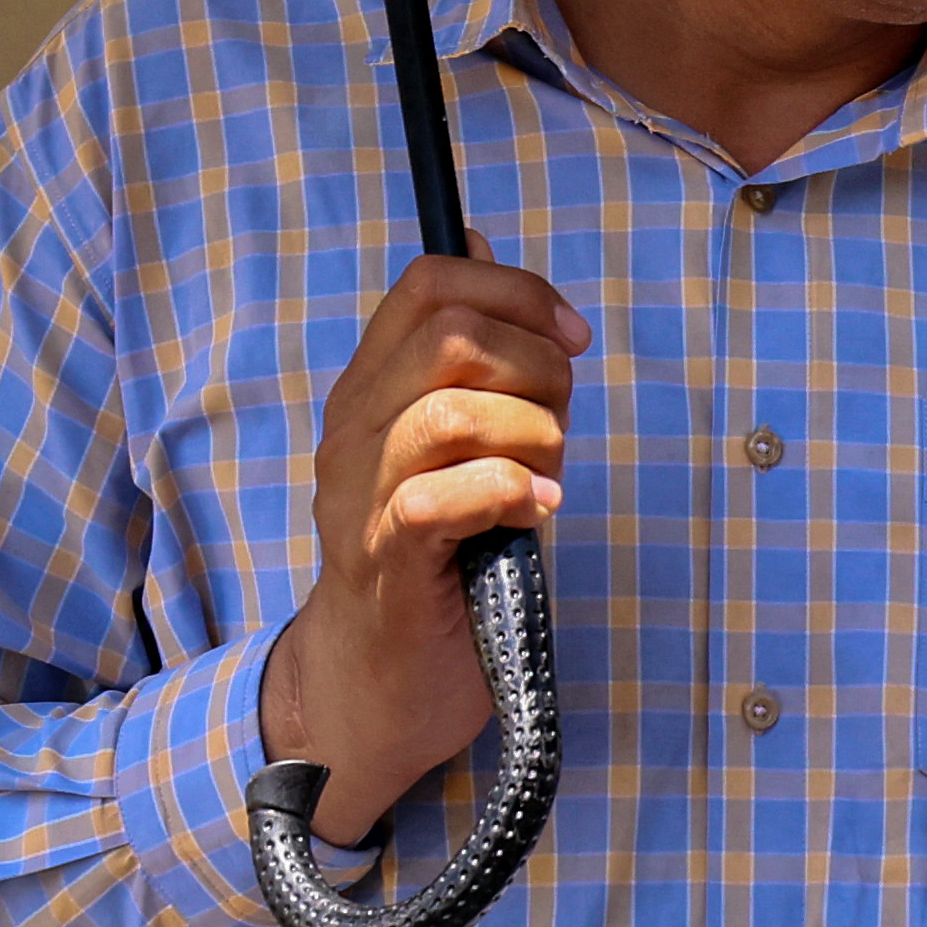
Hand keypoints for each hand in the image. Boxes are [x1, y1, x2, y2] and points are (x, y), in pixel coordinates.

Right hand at [256, 257, 583, 842]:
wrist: (376, 683)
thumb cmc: (438, 559)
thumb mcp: (454, 440)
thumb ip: (469, 357)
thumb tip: (481, 244)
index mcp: (372, 387)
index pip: (431, 281)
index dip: (517, 292)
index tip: (572, 340)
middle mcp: (354, 428)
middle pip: (452, 334)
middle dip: (537, 369)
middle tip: (557, 431)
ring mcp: (361, 494)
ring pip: (451, 410)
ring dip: (531, 437)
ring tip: (545, 482)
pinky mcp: (385, 560)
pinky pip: (441, 496)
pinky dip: (510, 493)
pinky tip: (535, 515)